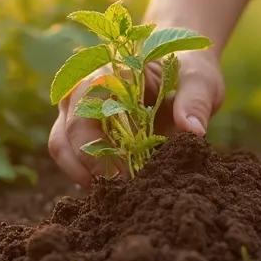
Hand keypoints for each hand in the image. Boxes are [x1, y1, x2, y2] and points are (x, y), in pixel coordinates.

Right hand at [48, 49, 223, 185]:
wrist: (178, 65)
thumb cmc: (184, 71)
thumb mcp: (199, 80)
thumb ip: (195, 101)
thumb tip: (193, 131)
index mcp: (106, 72)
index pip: (85, 109)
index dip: (98, 148)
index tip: (123, 177)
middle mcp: (81, 90)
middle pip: (65, 134)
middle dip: (89, 169)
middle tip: (121, 194)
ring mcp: (76, 109)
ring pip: (61, 146)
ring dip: (83, 175)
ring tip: (116, 195)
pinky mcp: (82, 129)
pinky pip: (72, 155)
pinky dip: (89, 175)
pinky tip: (117, 188)